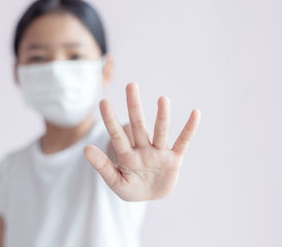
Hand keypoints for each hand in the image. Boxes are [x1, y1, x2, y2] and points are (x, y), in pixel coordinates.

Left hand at [83, 82, 200, 200]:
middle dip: (134, 107)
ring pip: (160, 131)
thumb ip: (102, 166)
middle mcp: (142, 149)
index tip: (103, 101)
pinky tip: (196, 113)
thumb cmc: (131, 188)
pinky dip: (189, 129)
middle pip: (138, 125)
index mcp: (126, 155)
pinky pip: (183, 142)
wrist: (151, 197)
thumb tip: (85, 149)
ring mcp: (159, 152)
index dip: (110, 120)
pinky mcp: (174, 159)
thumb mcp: (115, 182)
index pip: (117, 135)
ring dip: (162, 116)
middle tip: (131, 85)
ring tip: (163, 99)